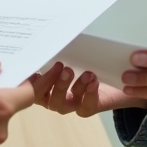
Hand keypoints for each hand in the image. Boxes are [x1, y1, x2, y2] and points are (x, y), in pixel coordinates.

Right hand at [29, 62, 146, 117]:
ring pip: (61, 104)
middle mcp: (54, 97)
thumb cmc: (86, 62)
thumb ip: (60, 51)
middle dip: (51, 82)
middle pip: (44, 97)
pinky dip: (89, 94)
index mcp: (45, 85)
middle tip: (61, 66)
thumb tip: (51, 37)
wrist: (116, 77)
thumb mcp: (72, 54)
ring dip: (70, 87)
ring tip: (84, 73)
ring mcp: (70, 105)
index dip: (30, 81)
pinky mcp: (87, 108)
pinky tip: (93, 82)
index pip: (32, 86)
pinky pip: (85, 106)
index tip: (34, 68)